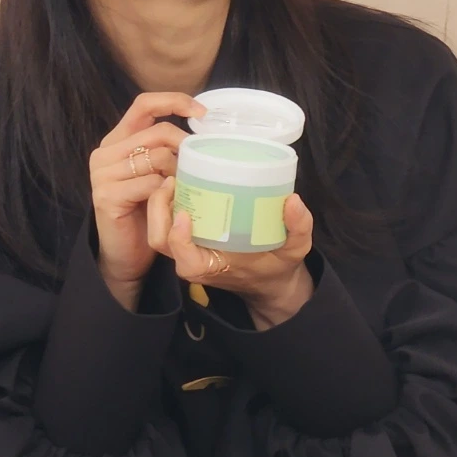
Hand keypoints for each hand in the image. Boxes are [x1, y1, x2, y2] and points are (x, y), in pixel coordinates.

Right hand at [90, 92, 206, 309]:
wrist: (125, 253)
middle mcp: (105, 152)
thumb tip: (201, 126)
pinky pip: (151, 184)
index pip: (144, 104)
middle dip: (186, 147)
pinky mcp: (106, 195)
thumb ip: (165, 148)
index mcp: (117, 139)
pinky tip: (171, 203)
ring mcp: (103, 173)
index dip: (174, 101)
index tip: (202, 112)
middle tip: (199, 167)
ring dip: (178, 174)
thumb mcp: (155, 172)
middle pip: (159, 132)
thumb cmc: (146, 210)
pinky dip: (167, 193)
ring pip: (158, 157)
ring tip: (184, 190)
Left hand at [147, 179, 315, 329]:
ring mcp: (187, 250)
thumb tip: (293, 201)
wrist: (270, 279)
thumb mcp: (296, 248)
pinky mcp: (189, 238)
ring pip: (158, 230)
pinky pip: (166, 223)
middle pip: (159, 239)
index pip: (184, 258)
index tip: (185, 212)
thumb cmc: (278, 264)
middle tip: (173, 180)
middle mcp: (194, 261)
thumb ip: (298, 227)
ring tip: (174, 177)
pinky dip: (166, 203)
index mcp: (212, 268)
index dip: (178, 237)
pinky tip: (180, 180)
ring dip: (158, 204)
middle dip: (157, 210)